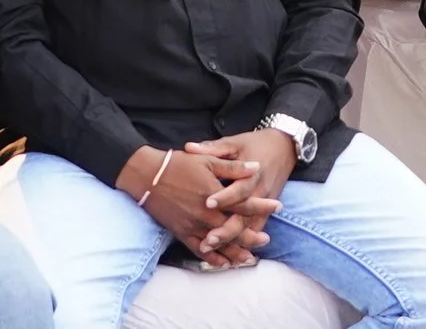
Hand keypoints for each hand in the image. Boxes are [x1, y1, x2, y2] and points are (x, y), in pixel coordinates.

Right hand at [115, 146, 266, 266]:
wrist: (147, 176)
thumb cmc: (178, 164)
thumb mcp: (208, 161)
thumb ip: (233, 168)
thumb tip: (256, 167)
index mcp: (214, 195)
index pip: (244, 204)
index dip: (262, 206)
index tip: (278, 206)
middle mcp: (205, 215)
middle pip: (234, 230)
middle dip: (252, 236)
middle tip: (266, 240)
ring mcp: (193, 226)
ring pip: (219, 244)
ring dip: (235, 252)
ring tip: (249, 257)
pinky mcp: (182, 233)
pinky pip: (200, 251)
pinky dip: (213, 258)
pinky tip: (223, 263)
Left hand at [187, 130, 296, 257]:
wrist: (285, 147)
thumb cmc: (256, 144)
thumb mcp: (235, 142)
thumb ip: (212, 148)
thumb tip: (189, 147)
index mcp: (251, 174)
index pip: (237, 189)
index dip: (223, 197)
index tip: (207, 203)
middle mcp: (259, 192)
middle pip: (243, 216)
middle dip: (227, 230)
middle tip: (208, 240)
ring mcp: (264, 205)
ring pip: (249, 227)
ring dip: (234, 241)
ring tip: (218, 251)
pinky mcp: (266, 211)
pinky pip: (255, 230)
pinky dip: (244, 243)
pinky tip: (232, 256)